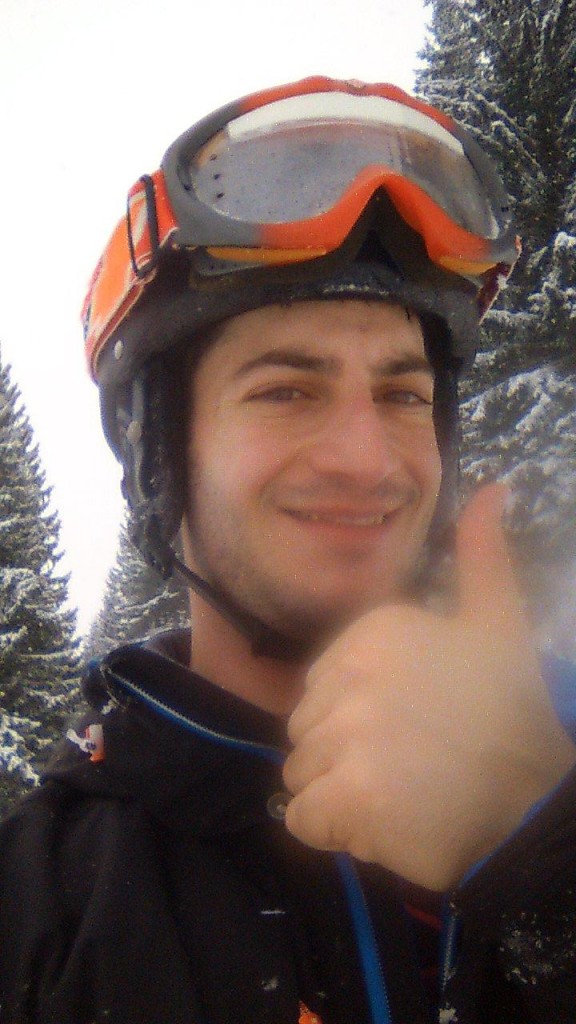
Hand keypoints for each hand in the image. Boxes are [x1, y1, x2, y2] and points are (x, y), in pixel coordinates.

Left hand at [282, 483, 575, 889]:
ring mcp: (349, 738)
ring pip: (301, 773)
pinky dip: (335, 831)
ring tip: (402, 792)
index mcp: (376, 630)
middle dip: (344, 753)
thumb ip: (483, 554)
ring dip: (340, 795)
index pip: (320, 684)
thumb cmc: (510, 710)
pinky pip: (302, 820)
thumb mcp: (498, 621)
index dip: (357, 713)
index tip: (408, 724)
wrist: (535, 798)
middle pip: (306, 728)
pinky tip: (384, 823)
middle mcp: (353, 674)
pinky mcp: (349, 799)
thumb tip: (494, 487)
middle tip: (408, 762)